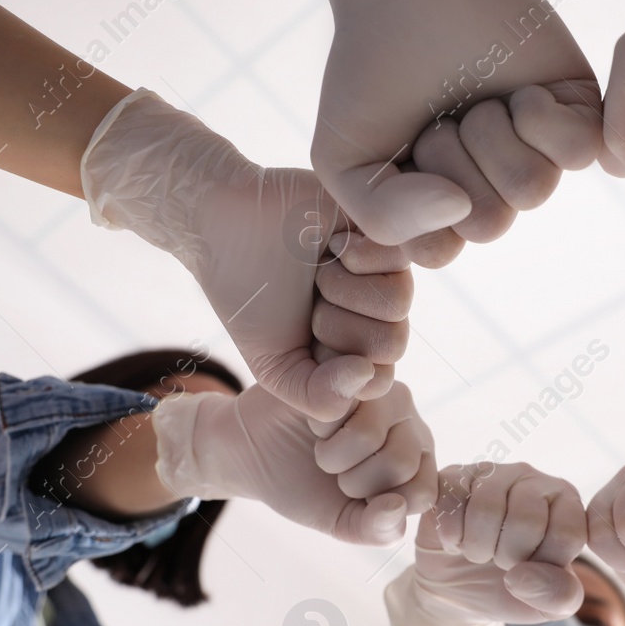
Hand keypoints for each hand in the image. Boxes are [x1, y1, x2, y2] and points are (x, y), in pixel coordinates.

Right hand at [81, 90, 408, 420]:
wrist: (224, 228)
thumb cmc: (250, 299)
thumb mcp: (275, 367)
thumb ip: (318, 397)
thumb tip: (367, 375)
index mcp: (356, 349)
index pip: (378, 381)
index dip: (337, 368)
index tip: (303, 343)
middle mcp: (377, 314)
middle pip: (392, 344)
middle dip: (336, 327)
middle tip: (308, 303)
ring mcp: (385, 272)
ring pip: (399, 304)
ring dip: (343, 290)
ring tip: (318, 272)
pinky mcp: (386, 232)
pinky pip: (400, 260)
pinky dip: (357, 258)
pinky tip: (331, 246)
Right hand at [152, 381, 435, 545]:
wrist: (253, 449)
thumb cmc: (303, 485)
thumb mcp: (340, 522)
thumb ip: (373, 529)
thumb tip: (396, 508)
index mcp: (417, 465)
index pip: (422, 493)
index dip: (379, 505)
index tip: (352, 497)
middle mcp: (409, 424)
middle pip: (400, 463)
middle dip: (351, 480)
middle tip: (330, 467)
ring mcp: (384, 392)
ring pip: (369, 435)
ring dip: (330, 453)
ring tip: (321, 441)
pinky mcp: (351, 367)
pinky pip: (341, 405)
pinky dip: (319, 423)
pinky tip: (312, 416)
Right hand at [298, 0, 599, 252]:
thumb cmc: (371, 72)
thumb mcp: (343, 162)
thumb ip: (382, 219)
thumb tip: (459, 210)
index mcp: (441, 208)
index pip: (440, 252)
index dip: (413, 206)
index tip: (398, 151)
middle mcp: (492, 186)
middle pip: (489, 224)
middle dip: (452, 163)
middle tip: (438, 116)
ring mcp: (537, 153)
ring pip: (531, 192)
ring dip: (491, 138)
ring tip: (475, 100)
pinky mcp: (576, 113)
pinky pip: (578, 154)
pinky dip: (540, 120)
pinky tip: (517, 92)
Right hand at [386, 462, 587, 625]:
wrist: (457, 591)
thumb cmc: (510, 589)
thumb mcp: (548, 605)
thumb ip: (560, 595)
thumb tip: (523, 576)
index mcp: (568, 505)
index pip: (567, 534)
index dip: (543, 564)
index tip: (531, 567)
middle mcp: (534, 480)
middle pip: (526, 520)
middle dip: (507, 557)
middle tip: (500, 560)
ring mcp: (493, 473)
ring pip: (486, 510)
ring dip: (477, 548)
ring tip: (478, 550)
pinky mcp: (454, 476)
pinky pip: (453, 502)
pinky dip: (451, 536)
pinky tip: (456, 538)